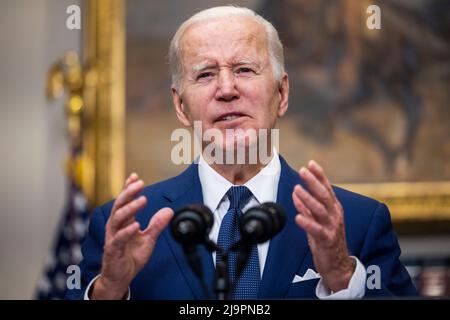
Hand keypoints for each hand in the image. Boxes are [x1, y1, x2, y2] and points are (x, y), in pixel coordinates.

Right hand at [91, 173, 173, 298]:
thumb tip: (169, 210)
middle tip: (139, 183)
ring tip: (142, 200)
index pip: (125, 201)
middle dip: (129, 192)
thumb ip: (157, 224)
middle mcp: (116, 226)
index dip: (128, 188)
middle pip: (119, 205)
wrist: (121, 277)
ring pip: (118, 218)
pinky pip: (119, 238)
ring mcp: (113, 237)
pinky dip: (127, 230)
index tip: (135, 176)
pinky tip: (136, 225)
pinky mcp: (113, 249)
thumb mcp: (148, 239)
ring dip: (130, 208)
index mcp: (123, 221)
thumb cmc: (131, 256)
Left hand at [292, 161, 354, 291]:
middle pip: (324, 195)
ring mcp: (332, 227)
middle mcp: (335, 215)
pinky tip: (298, 217)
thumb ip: (308, 208)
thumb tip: (296, 193)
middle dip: (313, 182)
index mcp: (333, 208)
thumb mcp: (317, 220)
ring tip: (297, 189)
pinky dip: (307, 222)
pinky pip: (317, 230)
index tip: (310, 163)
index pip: (327, 188)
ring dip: (308, 198)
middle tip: (303, 170)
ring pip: (320, 209)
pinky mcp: (327, 240)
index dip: (319, 175)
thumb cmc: (326, 241)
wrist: (337, 265)